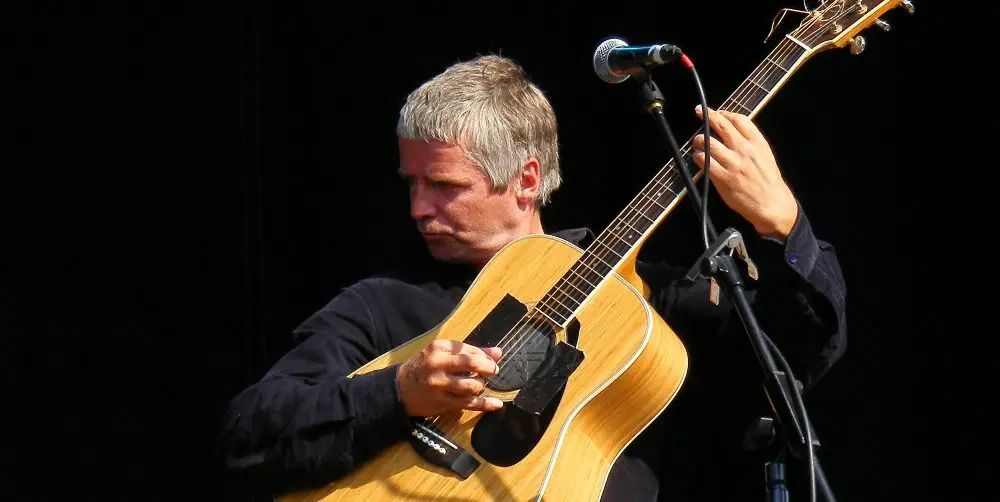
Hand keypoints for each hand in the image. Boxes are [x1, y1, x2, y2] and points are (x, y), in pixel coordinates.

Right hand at [396, 339, 503, 416]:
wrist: (399, 389)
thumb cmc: (423, 367)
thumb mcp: (441, 353)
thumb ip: (470, 351)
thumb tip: (498, 352)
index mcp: (438, 348)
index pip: (469, 349)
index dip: (484, 355)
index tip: (490, 360)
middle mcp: (438, 365)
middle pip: (472, 364)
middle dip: (488, 368)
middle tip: (493, 371)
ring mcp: (439, 385)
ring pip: (472, 385)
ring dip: (480, 385)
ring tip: (477, 384)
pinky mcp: (441, 402)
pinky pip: (468, 404)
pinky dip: (485, 404)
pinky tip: (496, 404)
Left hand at [690, 106, 798, 238]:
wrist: (772, 204)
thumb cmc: (767, 180)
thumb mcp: (765, 154)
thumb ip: (750, 141)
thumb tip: (730, 130)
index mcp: (757, 143)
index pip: (739, 119)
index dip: (724, 113)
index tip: (717, 112)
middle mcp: (745, 150)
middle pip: (722, 126)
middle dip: (708, 116)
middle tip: (699, 112)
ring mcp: (733, 164)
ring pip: (708, 143)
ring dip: (698, 140)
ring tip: (697, 143)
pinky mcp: (723, 178)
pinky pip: (704, 162)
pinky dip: (698, 157)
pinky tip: (698, 158)